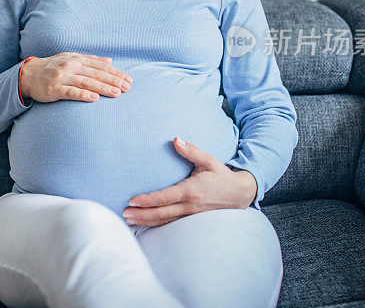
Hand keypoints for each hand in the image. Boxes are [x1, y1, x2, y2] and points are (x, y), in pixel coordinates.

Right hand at [19, 52, 132, 102]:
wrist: (28, 74)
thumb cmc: (53, 68)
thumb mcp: (71, 59)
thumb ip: (91, 60)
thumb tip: (110, 60)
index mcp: (76, 59)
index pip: (100, 66)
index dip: (115, 73)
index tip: (128, 80)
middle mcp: (70, 66)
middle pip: (95, 73)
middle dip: (113, 80)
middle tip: (127, 88)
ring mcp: (61, 77)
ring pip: (85, 82)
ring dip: (102, 87)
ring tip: (116, 93)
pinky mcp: (53, 89)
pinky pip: (70, 92)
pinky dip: (82, 94)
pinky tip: (94, 98)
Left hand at [123, 137, 257, 226]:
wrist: (240, 194)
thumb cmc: (221, 175)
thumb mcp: (208, 160)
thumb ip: (191, 151)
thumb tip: (176, 139)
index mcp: (191, 191)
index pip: (165, 198)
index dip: (147, 201)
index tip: (132, 200)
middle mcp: (190, 206)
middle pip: (161, 214)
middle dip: (141, 214)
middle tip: (124, 213)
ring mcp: (191, 216)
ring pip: (164, 222)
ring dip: (146, 222)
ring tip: (129, 220)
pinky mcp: (192, 221)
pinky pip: (171, 225)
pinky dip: (156, 225)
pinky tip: (144, 224)